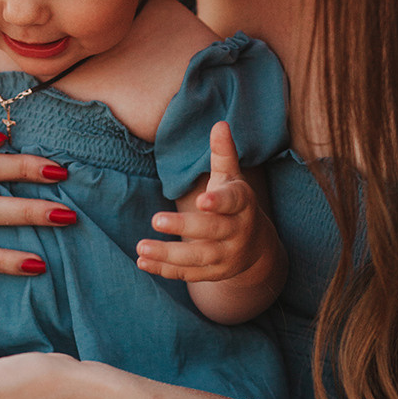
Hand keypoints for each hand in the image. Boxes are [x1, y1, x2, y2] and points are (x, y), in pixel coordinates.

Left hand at [137, 121, 280, 286]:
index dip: (217, 202)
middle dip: (184, 227)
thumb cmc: (236, 203)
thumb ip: (223, 154)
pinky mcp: (214, 273)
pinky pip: (188, 274)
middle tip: (155, 220)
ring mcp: (226, 256)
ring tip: (140, 247)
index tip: (201, 200)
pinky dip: (165, 270)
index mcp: (242, 204)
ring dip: (168, 255)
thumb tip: (220, 124)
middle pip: (211, 231)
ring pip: (197, 258)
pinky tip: (142, 262)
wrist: (257, 246)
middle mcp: (237, 232)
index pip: (232, 202)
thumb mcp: (232, 178)